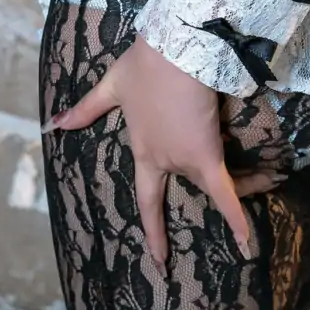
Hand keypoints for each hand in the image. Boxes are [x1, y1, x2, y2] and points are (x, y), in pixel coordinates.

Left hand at [49, 34, 254, 264]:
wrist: (174, 51)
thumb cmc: (145, 65)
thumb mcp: (111, 86)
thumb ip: (86, 109)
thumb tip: (53, 124)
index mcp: (143, 151)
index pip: (147, 199)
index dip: (152, 229)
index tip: (157, 258)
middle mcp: (163, 161)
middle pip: (186, 182)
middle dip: (204, 187)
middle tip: (220, 216)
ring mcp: (184, 159)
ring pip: (207, 181)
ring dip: (228, 190)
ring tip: (257, 190)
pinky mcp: (206, 153)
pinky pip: (224, 191)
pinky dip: (235, 215)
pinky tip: (247, 242)